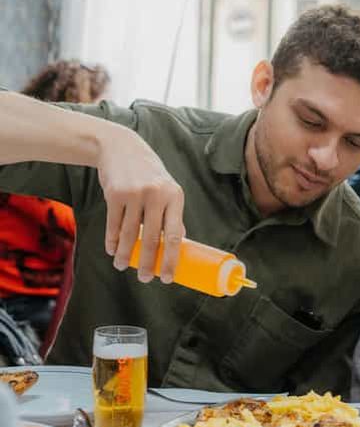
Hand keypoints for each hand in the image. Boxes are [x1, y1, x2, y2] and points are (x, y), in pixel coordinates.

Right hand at [96, 126, 184, 283]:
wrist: (122, 147)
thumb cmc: (149, 175)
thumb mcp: (167, 189)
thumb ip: (172, 214)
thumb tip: (180, 243)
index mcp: (175, 197)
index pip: (176, 234)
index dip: (171, 258)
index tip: (168, 276)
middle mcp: (157, 195)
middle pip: (153, 238)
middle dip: (148, 263)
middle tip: (146, 279)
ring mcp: (135, 194)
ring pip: (130, 234)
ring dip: (126, 255)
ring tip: (123, 267)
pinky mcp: (115, 193)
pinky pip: (113, 224)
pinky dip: (112, 241)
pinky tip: (113, 251)